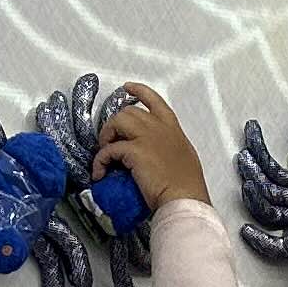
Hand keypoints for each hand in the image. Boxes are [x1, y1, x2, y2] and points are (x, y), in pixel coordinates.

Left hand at [97, 82, 207, 210]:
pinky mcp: (135, 151)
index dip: (139, 91)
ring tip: (105, 152)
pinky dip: (100, 161)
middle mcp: (160, 127)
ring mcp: (147, 137)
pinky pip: (109, 150)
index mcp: (172, 128)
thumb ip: (169, 146)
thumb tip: (155, 151)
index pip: (154, 100)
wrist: (184, 198)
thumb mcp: (184, 157)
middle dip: (115, 124)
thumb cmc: (187, 185)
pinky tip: (100, 172)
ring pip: (117, 121)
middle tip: (110, 140)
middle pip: (129, 112)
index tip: (127, 87)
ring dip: (106, 135)